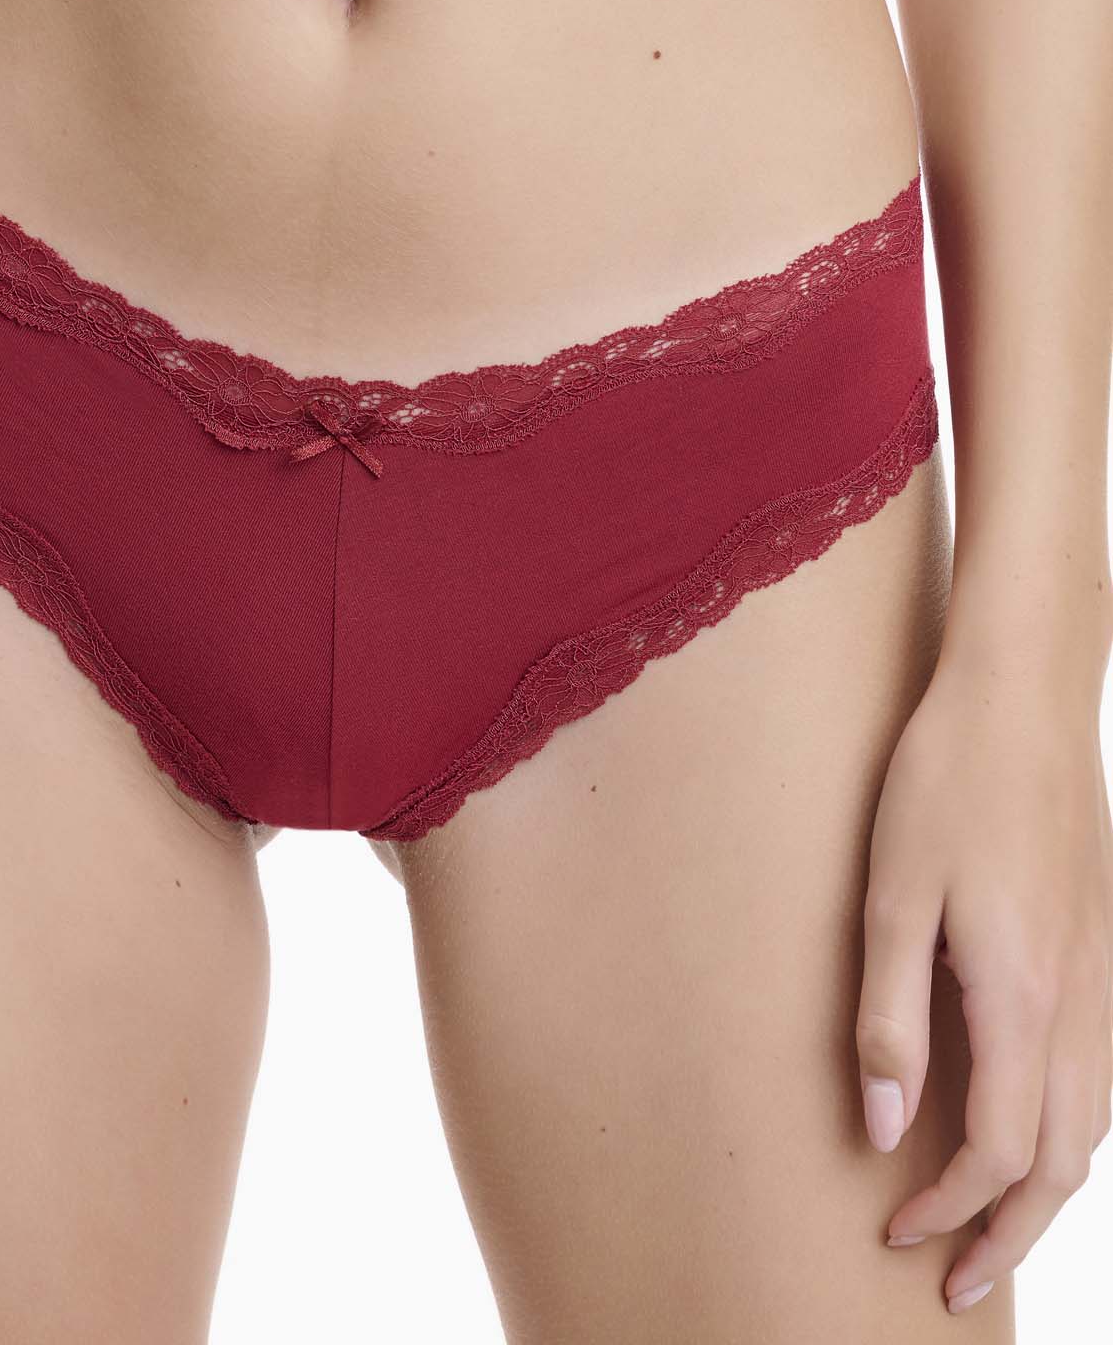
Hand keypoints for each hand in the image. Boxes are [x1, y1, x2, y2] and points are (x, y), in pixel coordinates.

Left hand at [855, 653, 1111, 1315]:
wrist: (1023, 697)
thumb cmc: (947, 783)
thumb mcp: (891, 897)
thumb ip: (889, 1018)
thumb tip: (886, 1129)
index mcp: (1023, 997)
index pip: (999, 1151)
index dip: (947, 1208)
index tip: (893, 1231)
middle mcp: (1080, 1001)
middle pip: (1064, 1163)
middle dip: (1007, 1233)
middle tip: (952, 1279)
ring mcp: (1102, 974)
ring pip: (1094, 1124)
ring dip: (1043, 1188)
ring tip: (985, 1222)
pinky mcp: (1100, 947)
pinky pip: (1099, 1073)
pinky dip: (1068, 1130)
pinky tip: (1028, 1125)